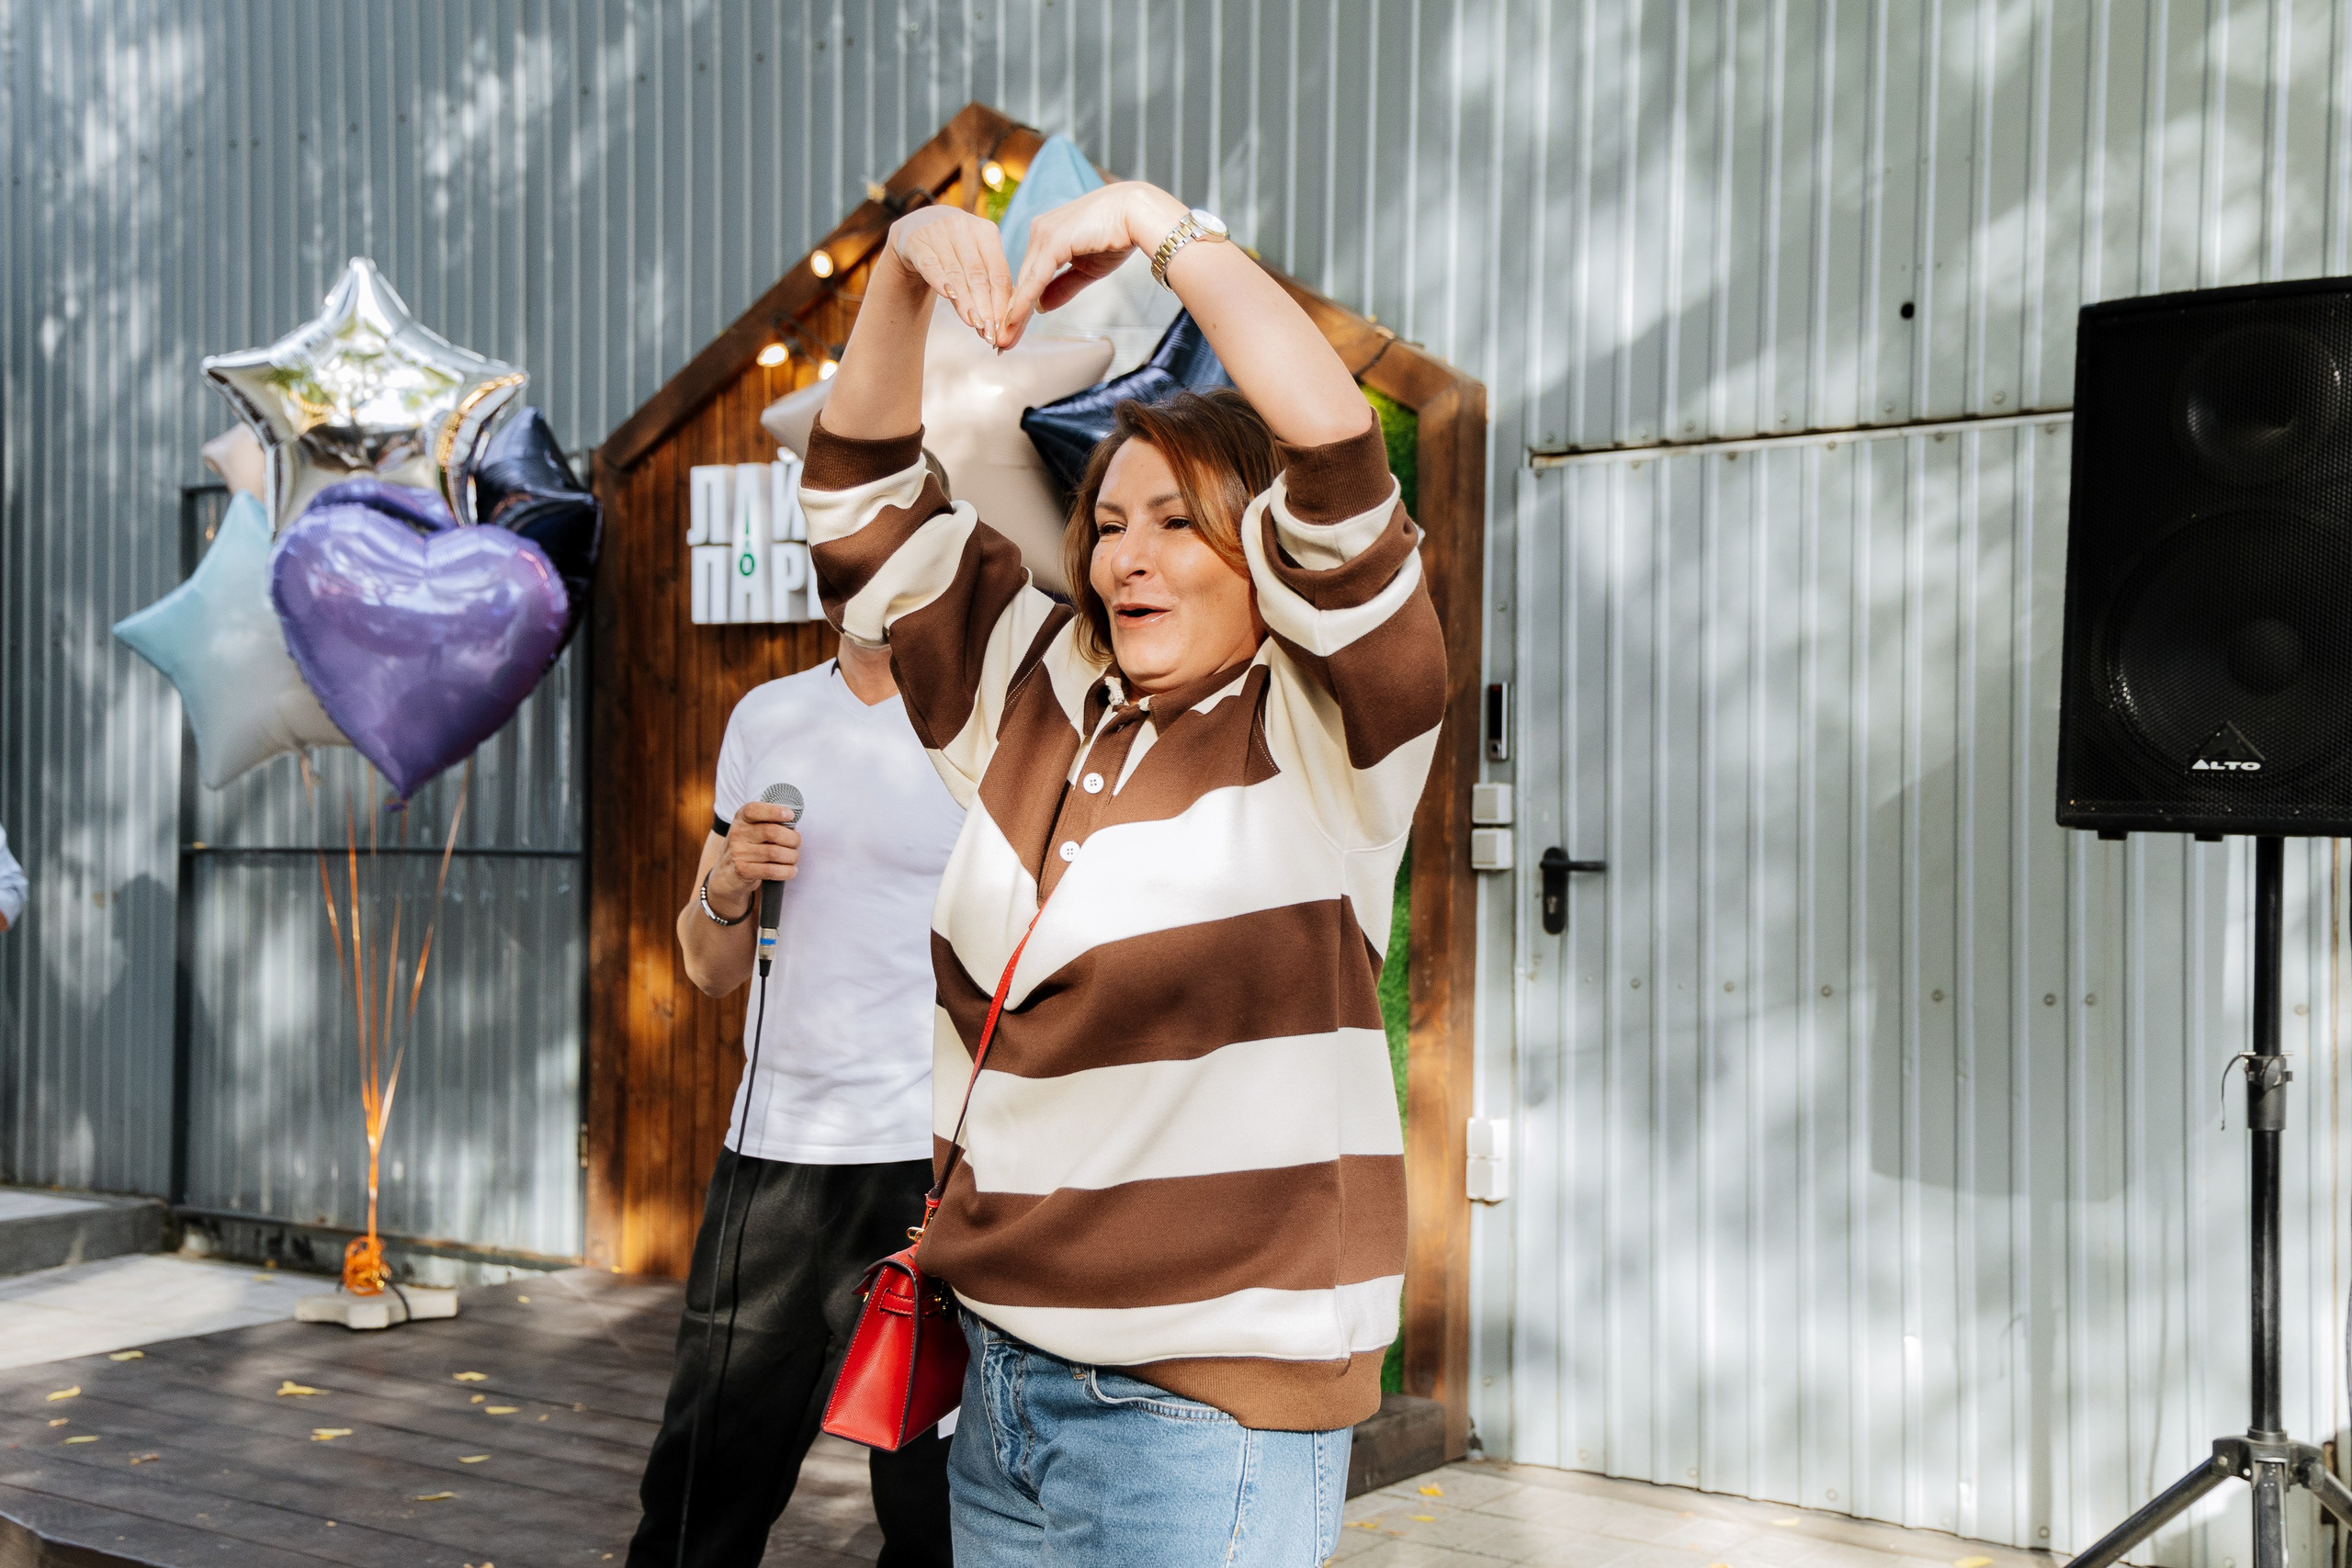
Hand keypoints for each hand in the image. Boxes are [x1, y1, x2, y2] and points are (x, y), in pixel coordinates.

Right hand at [706, 801, 799, 914]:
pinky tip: (791, 870)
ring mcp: (738, 852)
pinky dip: (786, 871)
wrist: (725, 874)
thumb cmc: (747, 848)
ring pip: (774, 852)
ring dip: (791, 856)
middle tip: (796, 843)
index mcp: (741, 818)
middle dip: (792, 838)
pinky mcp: (742, 870)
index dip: (774, 811)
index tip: (791, 815)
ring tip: (793, 858)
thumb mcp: (751, 830)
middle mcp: (737, 833)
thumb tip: (793, 823)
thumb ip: (768, 822)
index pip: (754, 810)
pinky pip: (771, 870)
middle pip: (772, 832)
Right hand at [890, 206, 1014, 346]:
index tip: (1003, 328)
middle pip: (978, 275)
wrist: (914, 230)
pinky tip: (948, 297)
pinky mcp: (915, 241)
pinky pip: (930, 265)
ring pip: (955, 273)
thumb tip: (1006, 323)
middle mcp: (963, 227)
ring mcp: (938, 232)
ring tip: (974, 324)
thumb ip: (990, 284)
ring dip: (965, 302)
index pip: (998, 272)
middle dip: (985, 307)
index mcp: (986, 231)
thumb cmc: (954, 252)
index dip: (1002, 302)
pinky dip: (940, 281)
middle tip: (990, 333)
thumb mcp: (975, 259)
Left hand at [1003, 182, 1188, 340]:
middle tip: (1002, 342)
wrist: (1138, 214)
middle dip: (1012, 313)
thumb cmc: (1118, 235)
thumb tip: (1041, 306)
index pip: (1030, 275)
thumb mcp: (1087, 269)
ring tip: (1004, 339)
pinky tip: (1015, 320)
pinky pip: (1034, 278)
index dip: (1022, 304)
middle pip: (1023, 280)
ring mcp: (1044, 234)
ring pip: (1025, 281)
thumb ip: (1063, 287)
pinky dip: (1023, 301)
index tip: (1013, 330)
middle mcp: (1040, 231)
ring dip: (1014, 313)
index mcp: (1048, 235)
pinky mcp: (1051, 241)